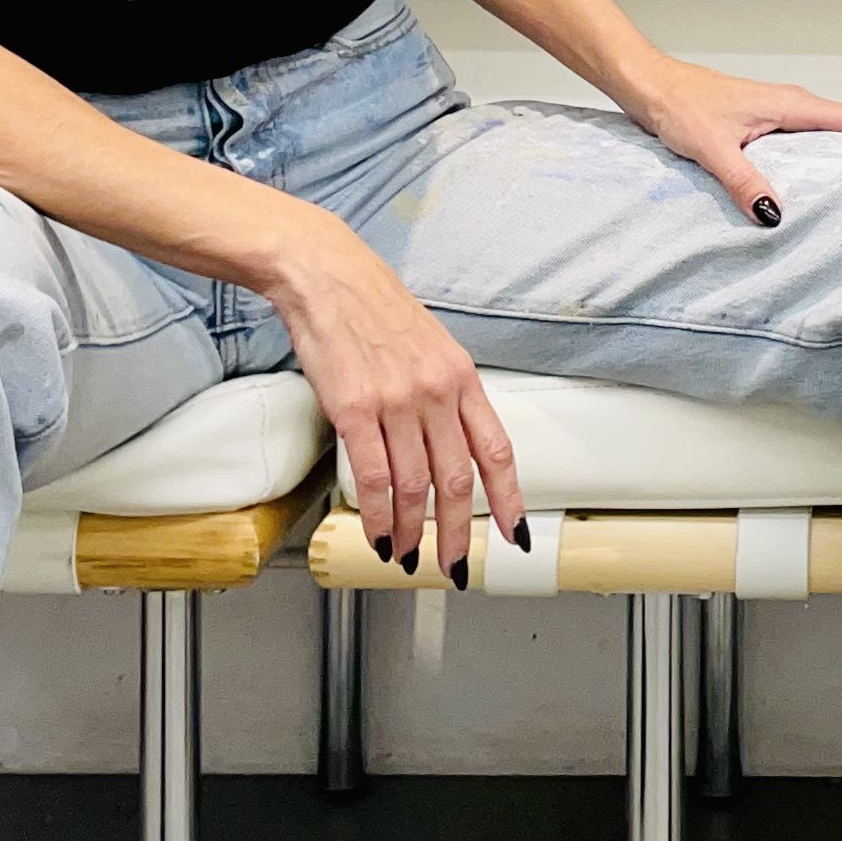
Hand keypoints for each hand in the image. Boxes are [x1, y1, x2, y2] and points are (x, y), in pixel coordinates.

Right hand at [260, 199, 526, 579]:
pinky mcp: (353, 409)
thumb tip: (452, 443)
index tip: (513, 533)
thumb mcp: (432, 346)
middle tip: (453, 565)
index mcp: (461, 377)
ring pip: (414, 487)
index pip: (496, 451)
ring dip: (411, 531)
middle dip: (458, 532)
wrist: (328, 275)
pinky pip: (372, 478)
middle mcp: (435, 393)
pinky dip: (377, 515)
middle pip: (457, 480)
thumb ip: (446, 394)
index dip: (509, 499)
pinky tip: (378, 533)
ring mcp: (395, 402)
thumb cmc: (375, 308)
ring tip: (406, 554)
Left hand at [623, 55, 841, 223]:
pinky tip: (816, 184)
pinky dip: (822, 157)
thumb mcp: (712, 147)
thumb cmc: (679, 104)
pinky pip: (804, 141)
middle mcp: (789, 105)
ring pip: (827, 133)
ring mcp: (776, 113)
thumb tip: (774, 215)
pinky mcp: (761, 123)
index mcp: (789, 104)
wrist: (649, 85)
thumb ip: (744, 180)